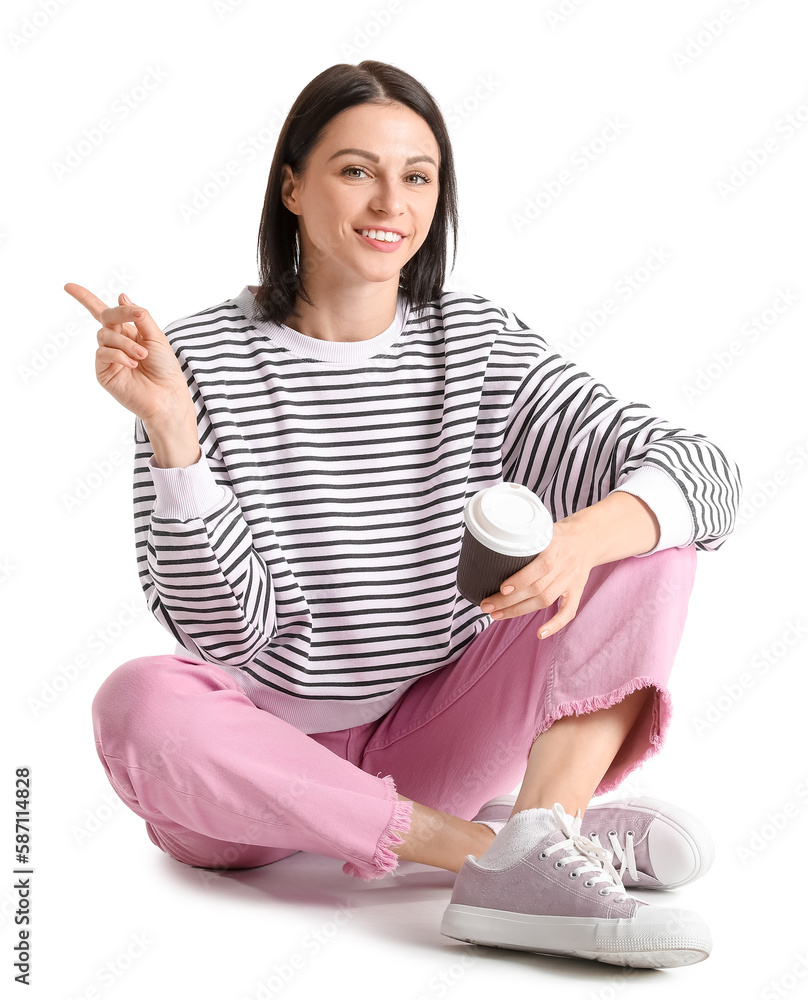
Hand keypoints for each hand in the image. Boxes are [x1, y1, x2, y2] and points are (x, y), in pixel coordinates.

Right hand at [64, 283, 193, 425]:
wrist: (167, 395)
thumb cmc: (165, 368)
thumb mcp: (156, 337)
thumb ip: (140, 317)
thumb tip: (121, 296)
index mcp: (129, 332)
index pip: (104, 313)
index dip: (85, 298)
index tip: (68, 286)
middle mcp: (116, 343)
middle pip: (105, 318)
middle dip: (119, 314)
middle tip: (136, 317)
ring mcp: (108, 357)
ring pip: (105, 335)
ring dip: (126, 343)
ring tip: (142, 356)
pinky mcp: (103, 372)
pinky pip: (102, 353)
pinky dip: (119, 355)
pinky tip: (132, 364)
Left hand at [478, 514, 597, 640]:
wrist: (589, 538)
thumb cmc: (558, 535)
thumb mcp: (543, 529)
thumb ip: (524, 540)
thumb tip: (492, 551)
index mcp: (555, 547)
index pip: (540, 567)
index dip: (521, 580)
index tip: (501, 588)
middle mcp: (564, 566)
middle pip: (537, 588)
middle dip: (508, 600)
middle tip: (486, 606)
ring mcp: (570, 581)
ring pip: (545, 600)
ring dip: (518, 610)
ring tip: (496, 615)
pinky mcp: (576, 592)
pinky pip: (568, 612)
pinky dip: (555, 625)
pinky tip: (540, 634)